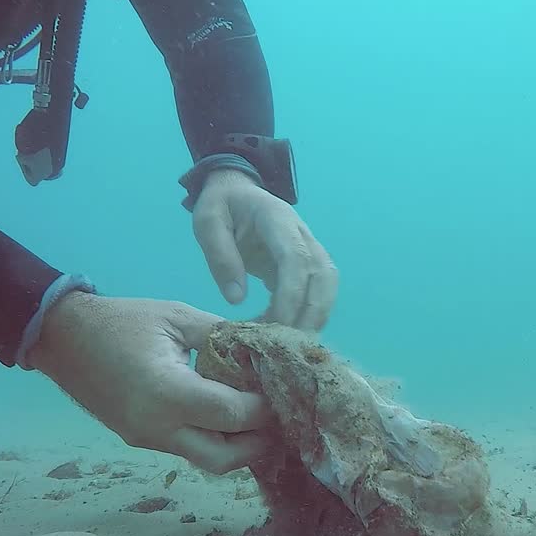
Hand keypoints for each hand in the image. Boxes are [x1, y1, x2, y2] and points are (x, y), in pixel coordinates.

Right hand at [28, 292, 269, 473]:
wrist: (62, 337)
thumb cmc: (121, 321)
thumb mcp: (177, 315)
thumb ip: (223, 334)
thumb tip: (265, 345)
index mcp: (167, 393)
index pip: (233, 414)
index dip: (265, 407)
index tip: (283, 390)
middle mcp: (158, 428)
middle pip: (225, 458)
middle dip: (258, 442)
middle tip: (278, 417)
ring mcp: (147, 440)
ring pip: (207, 460)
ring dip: (237, 445)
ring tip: (257, 418)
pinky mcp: (140, 441)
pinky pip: (187, 449)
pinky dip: (212, 438)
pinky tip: (226, 415)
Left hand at [191, 169, 337, 330]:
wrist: (237, 190)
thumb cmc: (222, 206)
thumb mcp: (208, 223)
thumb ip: (221, 257)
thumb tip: (237, 300)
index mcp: (277, 219)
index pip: (295, 258)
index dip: (290, 293)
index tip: (275, 323)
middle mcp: (302, 234)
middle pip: (323, 274)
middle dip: (311, 312)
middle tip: (287, 344)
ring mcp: (309, 248)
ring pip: (328, 284)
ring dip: (315, 316)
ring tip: (290, 345)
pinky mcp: (306, 264)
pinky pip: (318, 290)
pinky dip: (309, 314)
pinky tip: (285, 334)